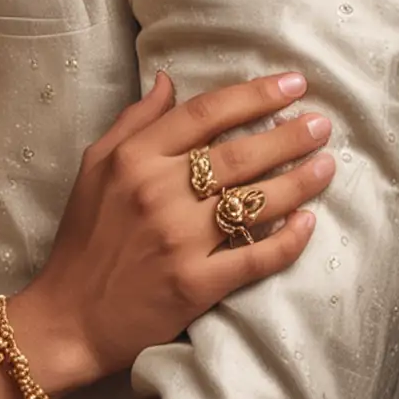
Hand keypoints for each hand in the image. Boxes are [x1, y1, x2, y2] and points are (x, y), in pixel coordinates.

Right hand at [16, 72, 332, 392]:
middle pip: (239, 154)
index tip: (291, 84)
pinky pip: (256, 257)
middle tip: (322, 123)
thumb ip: (133, 122)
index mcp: (133, 160)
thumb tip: (168, 81)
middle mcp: (159, 193)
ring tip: (328, 164)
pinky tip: (308, 222)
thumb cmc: (83, 239)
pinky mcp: (197, 284)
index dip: (253, 95)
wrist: (70, 317)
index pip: (204, 114)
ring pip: (255, 202)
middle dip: (289, 135)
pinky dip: (288, 240)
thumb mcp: (94, 168)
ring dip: (299, 181)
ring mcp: (180, 240)